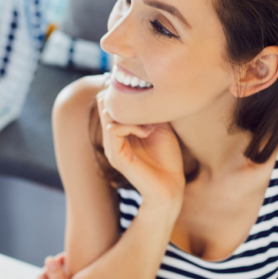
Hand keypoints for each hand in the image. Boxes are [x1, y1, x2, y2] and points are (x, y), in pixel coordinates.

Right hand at [97, 91, 184, 205]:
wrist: (172, 187)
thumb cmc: (168, 159)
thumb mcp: (160, 126)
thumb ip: (149, 111)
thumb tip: (144, 91)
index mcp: (121, 132)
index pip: (110, 104)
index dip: (125, 95)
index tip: (146, 98)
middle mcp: (112, 139)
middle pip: (105, 106)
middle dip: (126, 101)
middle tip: (147, 107)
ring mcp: (112, 148)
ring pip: (108, 116)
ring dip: (130, 114)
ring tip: (149, 123)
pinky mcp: (116, 157)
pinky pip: (113, 130)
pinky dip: (130, 126)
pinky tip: (146, 132)